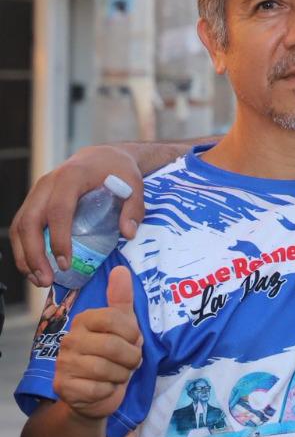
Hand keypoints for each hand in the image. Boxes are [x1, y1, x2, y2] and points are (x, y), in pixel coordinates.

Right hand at [10, 145, 144, 286]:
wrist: (101, 156)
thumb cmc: (117, 170)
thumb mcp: (133, 184)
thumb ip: (134, 208)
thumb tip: (128, 234)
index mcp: (71, 176)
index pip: (58, 209)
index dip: (59, 238)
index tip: (65, 263)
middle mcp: (47, 183)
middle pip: (30, 221)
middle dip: (34, 254)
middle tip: (45, 280)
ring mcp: (37, 192)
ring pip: (20, 226)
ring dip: (24, 256)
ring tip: (38, 280)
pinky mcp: (34, 201)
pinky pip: (21, 226)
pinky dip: (23, 248)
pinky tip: (34, 268)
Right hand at [53, 267, 142, 420]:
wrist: (97, 393)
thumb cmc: (113, 356)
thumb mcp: (123, 325)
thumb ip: (121, 299)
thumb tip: (120, 269)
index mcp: (84, 320)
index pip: (114, 319)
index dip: (132, 333)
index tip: (133, 340)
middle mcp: (70, 339)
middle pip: (113, 347)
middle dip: (131, 358)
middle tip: (128, 362)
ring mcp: (64, 364)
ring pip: (107, 369)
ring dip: (121, 375)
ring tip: (117, 374)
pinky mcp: (64, 387)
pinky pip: (99, 389)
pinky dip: (109, 390)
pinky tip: (104, 387)